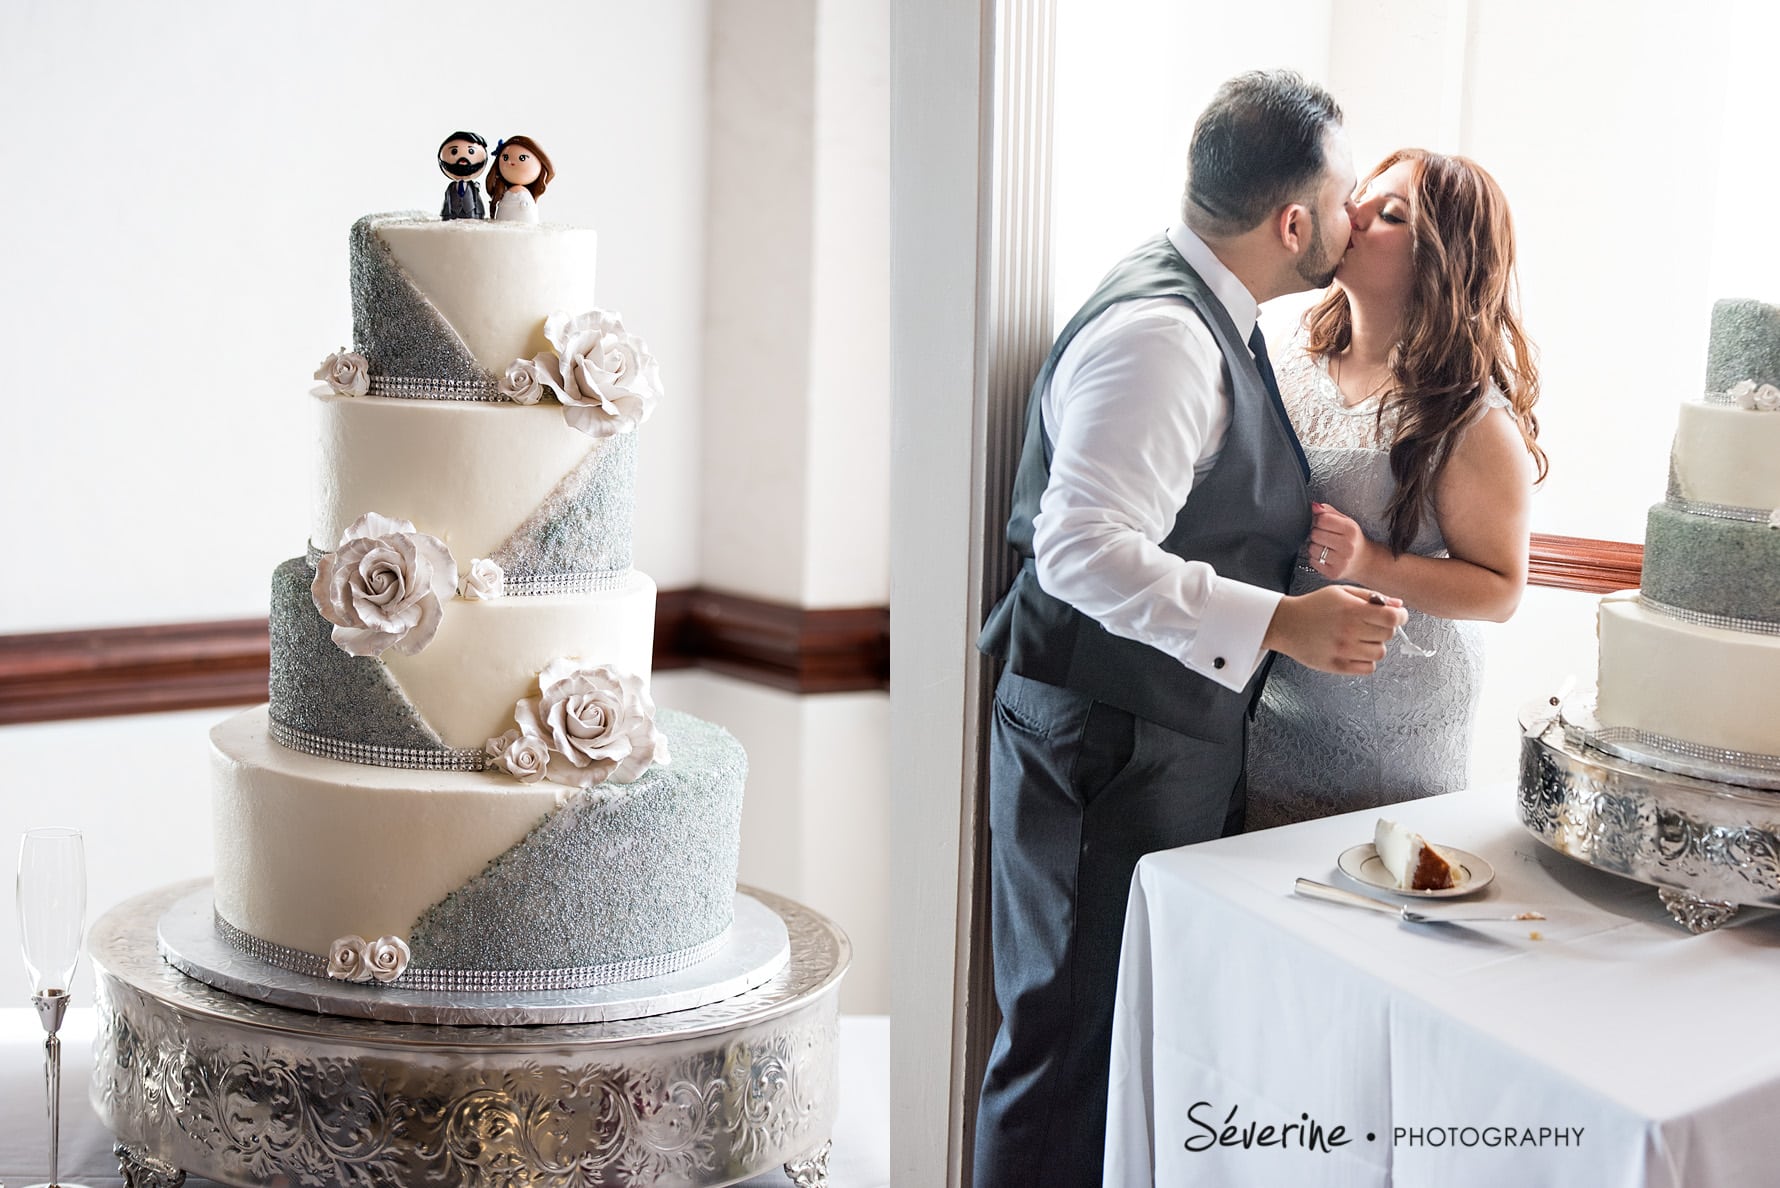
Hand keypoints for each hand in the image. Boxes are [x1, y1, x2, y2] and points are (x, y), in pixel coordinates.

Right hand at [1261, 584, 1407, 674]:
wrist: (1285, 624)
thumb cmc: (1314, 606)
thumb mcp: (1341, 592)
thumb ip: (1371, 597)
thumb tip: (1397, 605)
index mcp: (1351, 610)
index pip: (1392, 618)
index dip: (1401, 616)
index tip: (1397, 616)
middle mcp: (1348, 631)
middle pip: (1388, 635)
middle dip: (1385, 628)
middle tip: (1372, 625)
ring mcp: (1343, 650)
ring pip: (1380, 653)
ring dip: (1375, 645)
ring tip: (1360, 638)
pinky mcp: (1337, 666)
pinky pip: (1368, 668)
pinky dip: (1366, 660)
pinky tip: (1355, 651)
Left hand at [1308, 503, 1371, 582]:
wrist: (1364, 561)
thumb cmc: (1352, 539)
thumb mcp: (1345, 521)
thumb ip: (1329, 512)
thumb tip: (1314, 506)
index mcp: (1351, 530)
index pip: (1322, 520)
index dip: (1318, 520)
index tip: (1322, 523)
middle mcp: (1348, 546)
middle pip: (1315, 534)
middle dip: (1316, 533)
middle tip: (1324, 536)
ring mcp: (1341, 561)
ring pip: (1312, 548)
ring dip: (1315, 546)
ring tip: (1325, 547)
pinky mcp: (1334, 573)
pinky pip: (1313, 561)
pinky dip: (1315, 558)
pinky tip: (1325, 556)